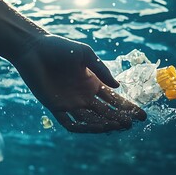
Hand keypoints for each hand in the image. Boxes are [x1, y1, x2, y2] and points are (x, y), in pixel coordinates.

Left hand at [13, 35, 145, 132]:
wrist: (34, 49)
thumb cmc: (60, 47)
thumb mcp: (85, 54)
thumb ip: (101, 69)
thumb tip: (118, 86)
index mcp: (92, 83)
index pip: (113, 99)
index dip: (127, 108)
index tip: (141, 115)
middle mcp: (83, 96)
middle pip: (104, 112)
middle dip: (118, 118)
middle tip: (130, 123)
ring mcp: (70, 103)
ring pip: (90, 119)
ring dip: (103, 124)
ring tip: (115, 125)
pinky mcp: (55, 107)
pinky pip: (70, 123)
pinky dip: (82, 127)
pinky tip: (95, 127)